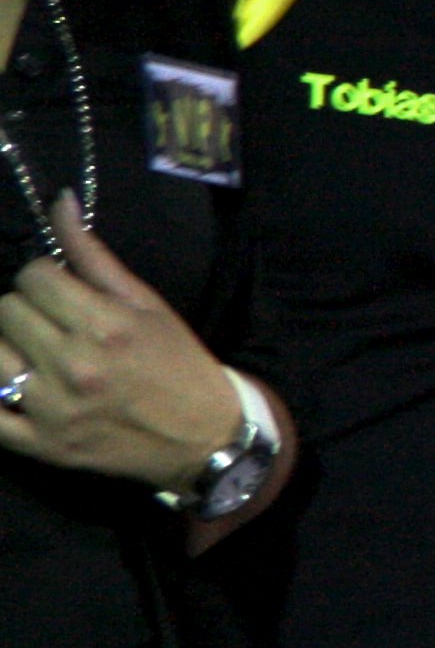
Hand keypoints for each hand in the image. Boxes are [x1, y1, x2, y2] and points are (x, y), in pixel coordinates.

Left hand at [0, 194, 244, 489]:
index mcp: (105, 326)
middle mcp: (75, 366)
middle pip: (6, 311)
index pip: (33, 276)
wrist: (202, 435)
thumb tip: (59, 203)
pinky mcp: (41, 444)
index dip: (44, 276)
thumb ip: (94, 255)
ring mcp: (53, 409)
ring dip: (8, 347)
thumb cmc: (176, 361)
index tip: (60, 289)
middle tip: (51, 322)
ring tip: (35, 353)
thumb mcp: (146, 303)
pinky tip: (15, 384)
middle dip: (25, 308)